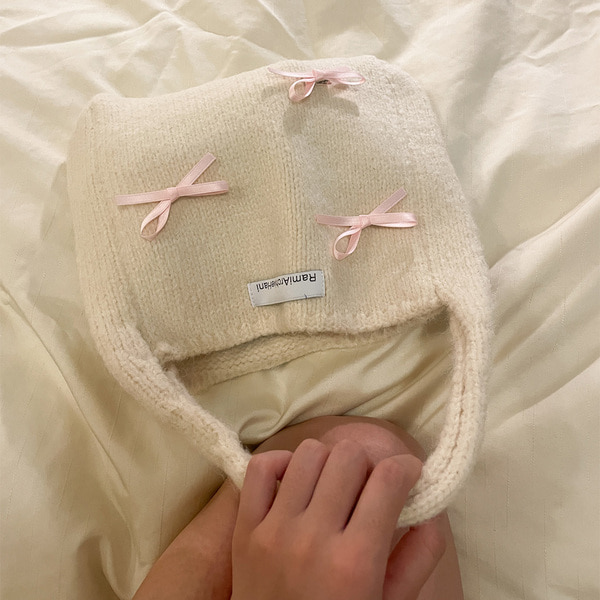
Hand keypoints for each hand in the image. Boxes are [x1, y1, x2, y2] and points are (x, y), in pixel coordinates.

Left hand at [231, 438, 445, 599]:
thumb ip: (419, 557)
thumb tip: (430, 507)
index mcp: (356, 562)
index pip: (388, 479)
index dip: (406, 468)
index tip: (408, 475)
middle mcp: (313, 539)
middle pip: (348, 455)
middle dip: (368, 464)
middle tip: (368, 486)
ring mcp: (273, 530)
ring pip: (308, 453)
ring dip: (328, 462)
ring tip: (332, 486)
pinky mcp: (245, 528)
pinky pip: (260, 468)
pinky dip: (281, 463)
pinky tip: (296, 482)